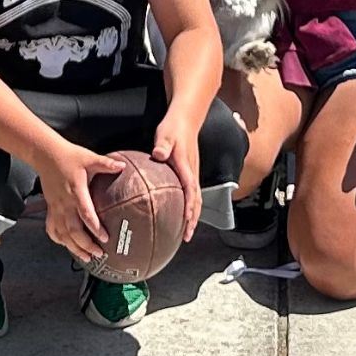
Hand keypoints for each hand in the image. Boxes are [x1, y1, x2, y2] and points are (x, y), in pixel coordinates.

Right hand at [39, 145, 118, 261]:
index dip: (95, 228)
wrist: (46, 155)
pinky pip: (52, 229)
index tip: (105, 238)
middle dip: (85, 245)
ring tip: (87, 257)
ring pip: (62, 234)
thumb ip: (106, 164)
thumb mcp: (89, 158)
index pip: (86, 214)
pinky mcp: (50, 209)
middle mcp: (64, 203)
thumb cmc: (69, 156)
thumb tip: (123, 166)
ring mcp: (56, 208)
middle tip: (99, 253)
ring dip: (74, 247)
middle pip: (73, 230)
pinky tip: (67, 245)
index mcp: (76, 191)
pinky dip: (59, 240)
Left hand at [149, 114, 202, 240]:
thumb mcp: (165, 135)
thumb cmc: (174, 127)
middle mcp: (192, 172)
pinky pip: (192, 193)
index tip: (186, 221)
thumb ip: (162, 145)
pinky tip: (183, 214)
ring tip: (187, 232)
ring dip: (193, 216)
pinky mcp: (189, 172)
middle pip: (197, 200)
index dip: (189, 207)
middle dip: (193, 219)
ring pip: (196, 199)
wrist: (186, 119)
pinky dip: (191, 207)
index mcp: (186, 166)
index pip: (190, 190)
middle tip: (188, 236)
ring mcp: (192, 173)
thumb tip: (159, 154)